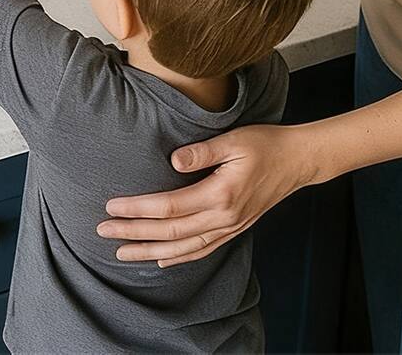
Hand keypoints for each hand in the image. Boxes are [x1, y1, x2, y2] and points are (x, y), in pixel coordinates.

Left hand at [97, 122, 324, 266]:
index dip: (138, 209)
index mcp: (220, 195)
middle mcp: (223, 218)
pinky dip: (180, 257)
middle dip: (134, 234)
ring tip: (123, 252)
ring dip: (150, 251)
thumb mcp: (233, 140)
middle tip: (104, 231)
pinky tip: (162, 260)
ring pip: (183, 248)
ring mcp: (229, 227)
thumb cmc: (265, 144)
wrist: (297, 161)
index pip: (169, 207)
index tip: (111, 207)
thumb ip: (202, 152)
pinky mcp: (234, 228)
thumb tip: (172, 159)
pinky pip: (202, 249)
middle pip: (170, 232)